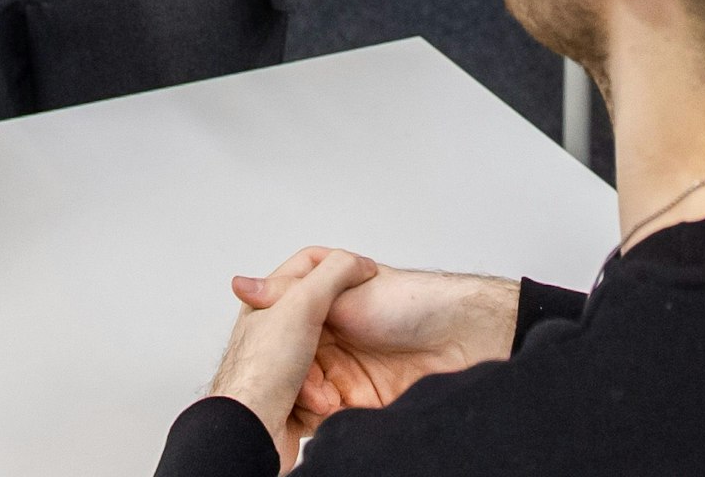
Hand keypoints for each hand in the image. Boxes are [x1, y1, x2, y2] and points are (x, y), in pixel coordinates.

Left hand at [210, 249, 376, 471]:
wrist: (250, 435)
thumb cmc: (263, 371)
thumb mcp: (303, 304)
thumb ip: (329, 273)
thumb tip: (356, 259)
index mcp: (273, 302)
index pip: (311, 266)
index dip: (340, 268)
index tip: (364, 278)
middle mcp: (278, 331)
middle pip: (325, 317)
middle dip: (339, 337)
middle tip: (348, 342)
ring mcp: (287, 367)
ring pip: (329, 359)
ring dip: (330, 379)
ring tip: (319, 394)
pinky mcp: (294, 401)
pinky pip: (325, 394)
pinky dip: (325, 402)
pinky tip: (317, 409)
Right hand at [235, 253, 518, 430]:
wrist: (460, 339)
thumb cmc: (412, 302)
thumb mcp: (347, 288)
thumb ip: (296, 291)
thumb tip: (244, 285)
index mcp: (326, 305)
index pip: (284, 324)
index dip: (276, 338)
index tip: (269, 351)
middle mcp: (334, 338)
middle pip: (292, 362)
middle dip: (293, 375)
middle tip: (306, 382)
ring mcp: (348, 370)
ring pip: (308, 392)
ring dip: (310, 399)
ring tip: (323, 401)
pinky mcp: (363, 401)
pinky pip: (331, 416)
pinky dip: (326, 419)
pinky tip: (331, 416)